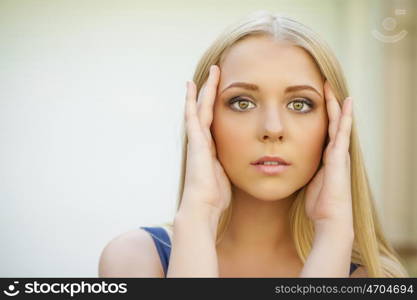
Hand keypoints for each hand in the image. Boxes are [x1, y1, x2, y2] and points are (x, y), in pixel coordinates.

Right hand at [180, 65, 231, 218]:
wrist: (203, 205)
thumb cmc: (216, 195)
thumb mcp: (227, 175)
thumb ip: (230, 163)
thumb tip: (243, 162)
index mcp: (210, 147)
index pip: (214, 119)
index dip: (217, 103)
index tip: (222, 90)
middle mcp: (201, 139)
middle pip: (206, 108)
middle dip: (211, 90)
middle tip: (216, 71)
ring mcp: (196, 139)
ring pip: (200, 107)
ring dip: (205, 89)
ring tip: (211, 71)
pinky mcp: (195, 141)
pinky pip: (193, 115)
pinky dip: (191, 100)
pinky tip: (192, 85)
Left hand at [304, 80, 353, 231]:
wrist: (329, 218)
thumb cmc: (317, 204)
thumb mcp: (306, 182)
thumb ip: (300, 171)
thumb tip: (284, 166)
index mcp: (325, 157)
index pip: (322, 130)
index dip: (319, 115)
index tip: (313, 100)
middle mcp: (334, 152)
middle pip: (331, 122)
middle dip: (328, 104)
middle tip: (324, 85)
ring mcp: (339, 153)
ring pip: (338, 123)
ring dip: (335, 104)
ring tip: (332, 86)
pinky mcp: (339, 156)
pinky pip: (342, 131)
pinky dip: (344, 116)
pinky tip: (346, 102)